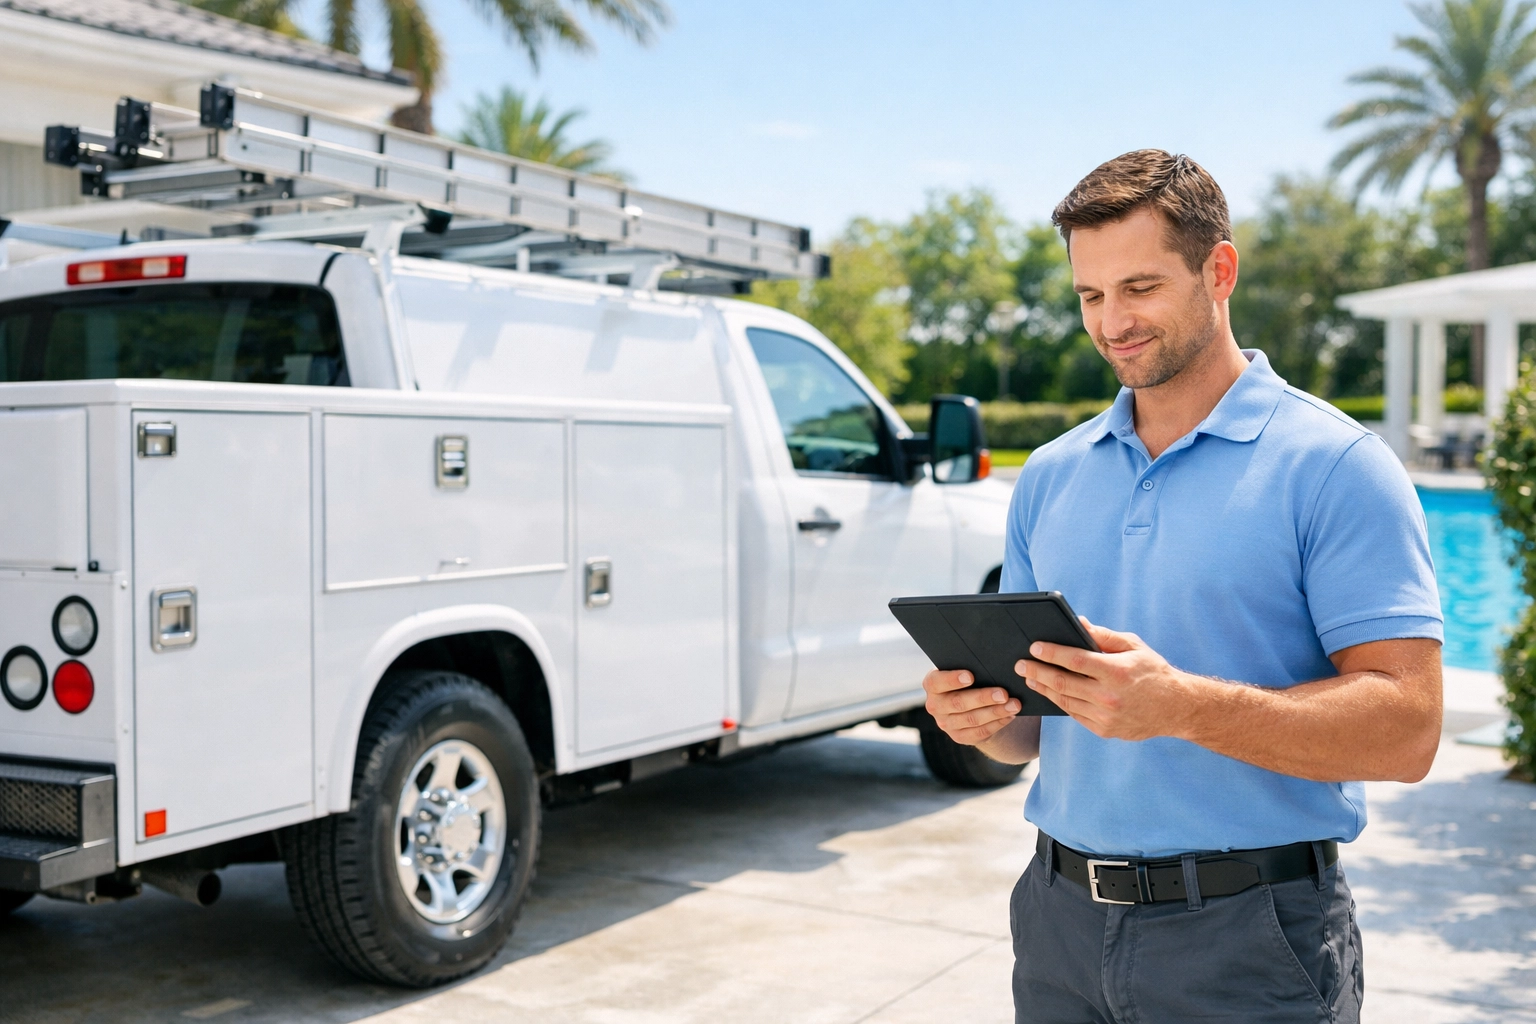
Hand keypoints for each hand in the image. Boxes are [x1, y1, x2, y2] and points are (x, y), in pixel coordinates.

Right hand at [922, 669, 1021, 745]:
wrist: (968, 703)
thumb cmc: (967, 680)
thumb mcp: (963, 670)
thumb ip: (970, 667)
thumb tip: (990, 664)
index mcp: (932, 685)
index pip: (937, 682)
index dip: (952, 679)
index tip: (970, 676)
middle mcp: (935, 706)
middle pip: (958, 702)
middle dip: (983, 698)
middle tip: (1004, 694)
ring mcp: (946, 724)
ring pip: (972, 719)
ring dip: (996, 712)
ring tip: (1014, 705)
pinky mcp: (959, 737)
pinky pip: (979, 732)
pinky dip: (997, 723)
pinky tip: (1009, 715)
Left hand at [1016, 619, 1197, 741]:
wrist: (1175, 708)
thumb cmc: (1153, 671)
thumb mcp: (1133, 646)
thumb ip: (1104, 636)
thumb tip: (1078, 623)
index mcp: (1116, 672)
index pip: (1074, 660)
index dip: (1051, 653)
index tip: (1033, 647)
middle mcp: (1109, 696)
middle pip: (1062, 683)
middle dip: (1037, 671)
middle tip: (1020, 664)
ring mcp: (1105, 716)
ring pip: (1064, 701)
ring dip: (1043, 688)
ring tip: (1030, 677)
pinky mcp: (1103, 730)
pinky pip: (1074, 714)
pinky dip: (1059, 702)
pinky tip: (1049, 692)